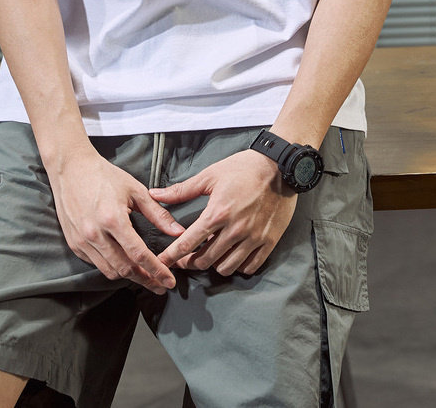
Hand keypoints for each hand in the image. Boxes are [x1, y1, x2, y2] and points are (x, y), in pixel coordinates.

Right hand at [48, 149, 183, 293]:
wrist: (71, 168)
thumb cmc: (104, 175)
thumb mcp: (135, 190)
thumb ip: (157, 214)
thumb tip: (178, 231)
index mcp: (113, 219)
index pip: (139, 254)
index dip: (156, 271)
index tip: (169, 281)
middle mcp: (95, 234)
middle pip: (125, 269)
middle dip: (145, 280)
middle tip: (160, 285)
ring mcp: (82, 241)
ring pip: (109, 271)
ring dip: (128, 276)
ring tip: (144, 276)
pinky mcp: (74, 243)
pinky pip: (95, 263)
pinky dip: (111, 266)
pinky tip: (121, 262)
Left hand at [151, 150, 297, 275]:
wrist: (280, 166)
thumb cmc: (243, 168)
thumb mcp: (210, 175)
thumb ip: (181, 190)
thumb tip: (154, 194)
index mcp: (217, 213)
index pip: (188, 242)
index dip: (172, 256)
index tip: (161, 263)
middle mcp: (235, 230)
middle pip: (205, 260)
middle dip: (191, 262)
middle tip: (186, 258)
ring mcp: (253, 238)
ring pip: (226, 268)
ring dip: (214, 265)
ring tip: (210, 253)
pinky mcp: (269, 242)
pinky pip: (249, 267)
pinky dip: (238, 266)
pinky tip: (232, 255)